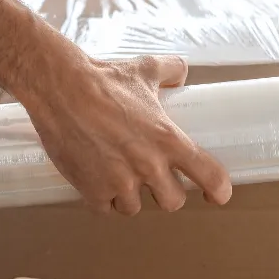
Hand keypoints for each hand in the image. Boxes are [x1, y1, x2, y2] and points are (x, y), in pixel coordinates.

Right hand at [22, 54, 232, 214]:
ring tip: (119, 175)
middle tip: (154, 177)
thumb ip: (170, 71)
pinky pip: (105, 208)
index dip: (218, 189)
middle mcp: (148, 166)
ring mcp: (119, 183)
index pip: (209, 175)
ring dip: (130, 195)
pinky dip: (103, 198)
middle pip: (172, 201)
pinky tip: (98, 180)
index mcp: (168, 140)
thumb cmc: (103, 80)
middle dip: (165, 191)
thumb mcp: (144, 70)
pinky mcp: (92, 191)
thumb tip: (181, 73)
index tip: (216, 194)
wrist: (61, 89)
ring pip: (135, 207)